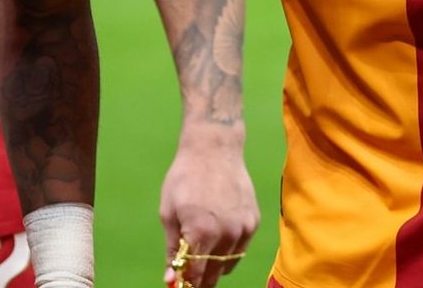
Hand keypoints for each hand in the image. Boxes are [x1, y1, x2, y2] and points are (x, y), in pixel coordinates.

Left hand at [160, 124, 257, 287]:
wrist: (214, 148)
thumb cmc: (185, 177)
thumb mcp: (169, 212)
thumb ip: (172, 248)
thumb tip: (171, 278)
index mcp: (201, 233)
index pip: (196, 276)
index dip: (187, 284)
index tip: (180, 284)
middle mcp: (226, 235)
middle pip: (214, 276)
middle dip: (200, 280)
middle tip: (190, 274)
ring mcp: (243, 229)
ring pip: (228, 265)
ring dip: (215, 265)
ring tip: (204, 249)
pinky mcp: (253, 222)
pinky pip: (240, 249)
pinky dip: (228, 250)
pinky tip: (218, 235)